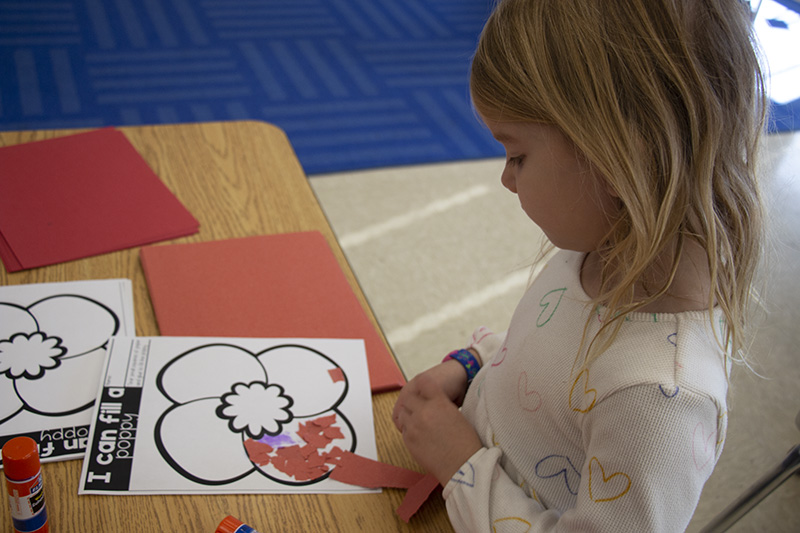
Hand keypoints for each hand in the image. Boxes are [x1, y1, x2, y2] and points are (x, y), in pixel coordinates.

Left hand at [393, 370, 482, 485]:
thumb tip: (432, 402)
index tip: (424, 390)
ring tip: (420, 422)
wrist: (463, 466)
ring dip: (409, 415)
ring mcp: (415, 426)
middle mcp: (424, 412)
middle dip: (413, 402)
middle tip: (419, 408)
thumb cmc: (466, 443)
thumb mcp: (457, 415)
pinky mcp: (409, 440)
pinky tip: (420, 434)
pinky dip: (409, 429)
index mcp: (439, 402)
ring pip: (403, 413)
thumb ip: (441, 405)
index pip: (424, 383)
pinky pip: (404, 429)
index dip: (423, 385)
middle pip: (409, 397)